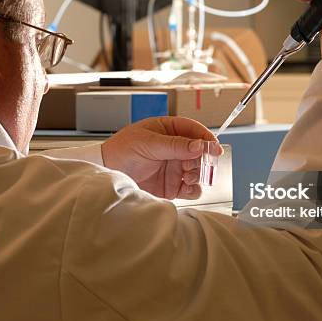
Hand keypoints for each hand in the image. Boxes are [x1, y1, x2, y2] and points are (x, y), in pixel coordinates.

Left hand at [101, 116, 222, 199]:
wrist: (107, 173)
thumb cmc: (122, 150)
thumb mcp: (149, 143)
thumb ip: (176, 145)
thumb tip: (200, 145)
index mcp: (168, 131)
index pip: (194, 131)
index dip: (206, 138)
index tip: (214, 148)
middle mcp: (174, 149)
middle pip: (200, 152)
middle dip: (203, 159)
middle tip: (199, 165)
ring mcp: (174, 168)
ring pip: (198, 170)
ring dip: (199, 174)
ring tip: (188, 177)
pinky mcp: (172, 186)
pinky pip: (191, 188)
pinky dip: (194, 189)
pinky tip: (186, 188)